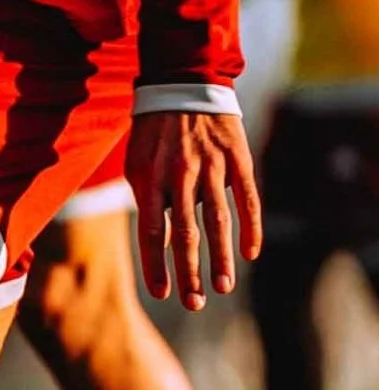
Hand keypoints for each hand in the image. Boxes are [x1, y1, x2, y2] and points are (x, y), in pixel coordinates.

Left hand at [128, 108, 261, 309]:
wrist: (181, 85)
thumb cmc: (154, 132)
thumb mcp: (138, 162)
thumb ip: (148, 200)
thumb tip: (160, 243)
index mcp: (149, 177)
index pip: (151, 230)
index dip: (156, 263)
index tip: (161, 294)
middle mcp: (179, 175)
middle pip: (185, 232)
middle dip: (189, 271)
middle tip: (195, 303)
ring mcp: (211, 167)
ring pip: (217, 221)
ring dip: (221, 257)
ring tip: (223, 287)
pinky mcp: (237, 161)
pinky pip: (247, 199)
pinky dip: (251, 228)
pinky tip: (252, 253)